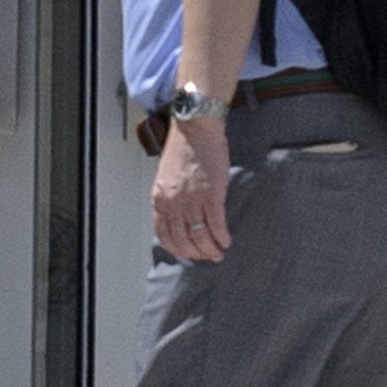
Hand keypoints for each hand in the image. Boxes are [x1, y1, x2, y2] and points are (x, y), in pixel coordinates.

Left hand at [149, 114, 235, 262]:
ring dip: (210, 249)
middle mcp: (173, 203)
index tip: (186, 253)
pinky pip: (216, 224)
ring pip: (200, 236)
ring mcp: (192, 200)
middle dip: (196, 253)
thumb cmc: (183, 149)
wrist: (195, 129)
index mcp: (160, 198)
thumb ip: (168, 197)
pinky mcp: (211, 195)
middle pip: (183, 240)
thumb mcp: (165, 177)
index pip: (164, 234)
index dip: (177, 248)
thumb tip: (177, 216)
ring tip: (218, 253)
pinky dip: (221, 237)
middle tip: (206, 257)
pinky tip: (226, 241)